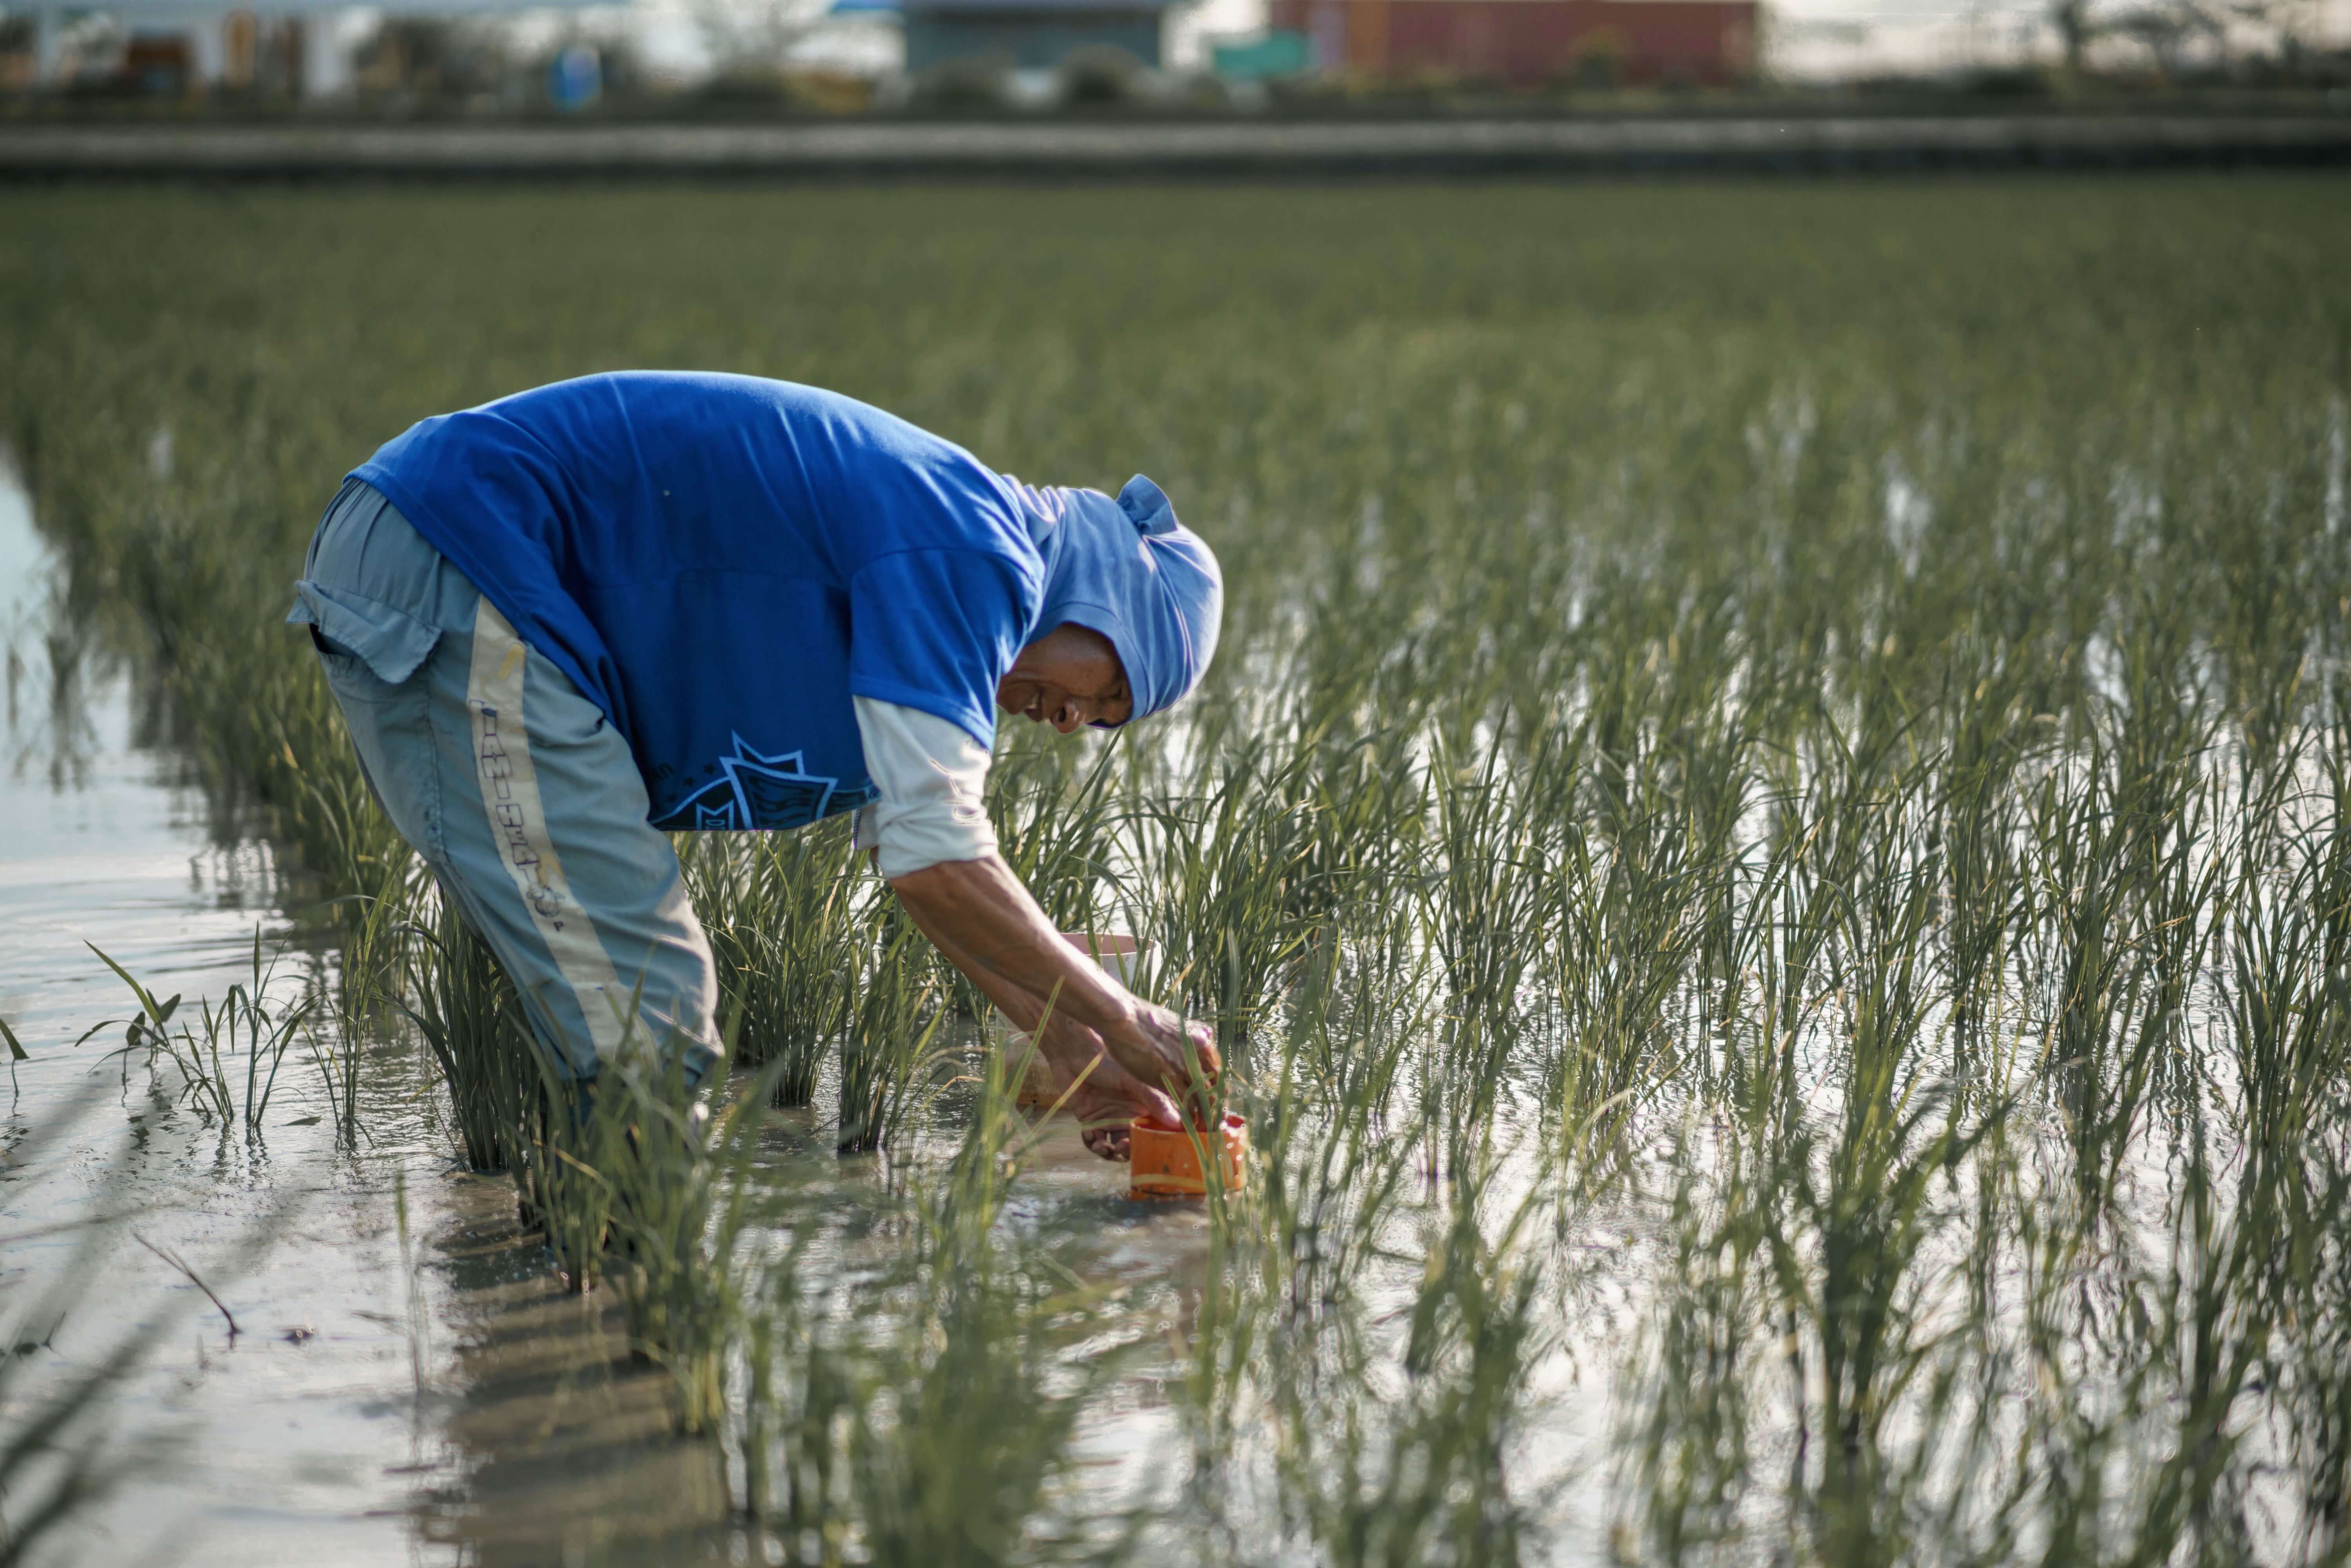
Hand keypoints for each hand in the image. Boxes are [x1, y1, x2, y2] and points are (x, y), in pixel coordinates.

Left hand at [1024, 1024, 1180, 1160]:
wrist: (1074, 1054)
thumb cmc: (1107, 1061)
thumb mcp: (1134, 1081)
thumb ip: (1156, 1101)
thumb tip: (1179, 1123)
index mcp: (1146, 1105)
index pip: (1157, 1131)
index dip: (1156, 1144)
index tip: (1152, 1152)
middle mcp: (1130, 1115)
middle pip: (1135, 1144)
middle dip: (1129, 1151)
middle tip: (1121, 1147)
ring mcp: (1111, 1119)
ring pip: (1115, 1147)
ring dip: (1109, 1152)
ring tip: (1103, 1145)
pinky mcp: (1091, 1121)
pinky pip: (1095, 1142)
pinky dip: (1093, 1143)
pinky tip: (1089, 1135)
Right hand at [1101, 1001, 1219, 1120]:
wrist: (1124, 1017)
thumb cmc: (1142, 1019)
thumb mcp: (1174, 1025)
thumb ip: (1186, 1040)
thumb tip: (1191, 1045)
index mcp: (1202, 1039)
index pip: (1217, 1071)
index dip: (1216, 1089)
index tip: (1213, 1100)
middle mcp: (1200, 1053)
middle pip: (1215, 1087)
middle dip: (1214, 1106)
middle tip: (1211, 1119)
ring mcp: (1186, 1066)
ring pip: (1204, 1098)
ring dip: (1204, 1115)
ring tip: (1201, 1127)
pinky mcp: (1169, 1078)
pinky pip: (1187, 1104)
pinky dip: (1189, 1116)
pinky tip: (1186, 1124)